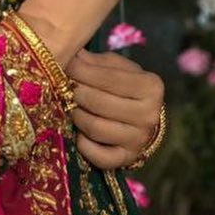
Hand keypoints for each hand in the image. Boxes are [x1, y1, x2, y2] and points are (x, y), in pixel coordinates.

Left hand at [67, 50, 164, 169]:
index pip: (107, 77)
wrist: (142, 116)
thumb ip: (94, 62)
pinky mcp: (128, 158)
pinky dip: (84, 145)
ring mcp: (139, 139)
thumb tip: (71, 56)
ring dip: (76, 116)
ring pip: (95, 128)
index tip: (65, 65)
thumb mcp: (116, 67)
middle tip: (64, 86)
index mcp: (151, 86)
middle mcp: (149, 115)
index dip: (81, 70)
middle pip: (98, 102)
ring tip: (71, 106)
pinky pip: (99, 157)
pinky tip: (79, 133)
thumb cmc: (124, 86)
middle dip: (75, 93)